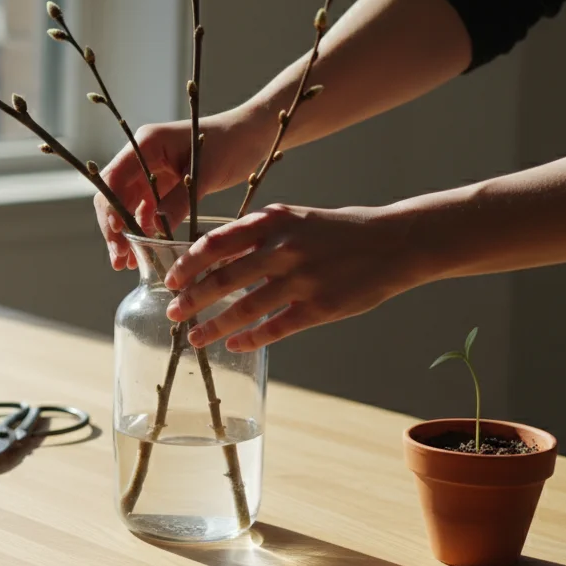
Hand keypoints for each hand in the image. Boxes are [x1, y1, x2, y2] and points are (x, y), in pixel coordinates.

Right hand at [93, 107, 270, 270]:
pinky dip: (144, 230)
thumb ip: (178, 202)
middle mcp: (142, 157)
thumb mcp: (205, 175)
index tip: (117, 236)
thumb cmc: (231, 144)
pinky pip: (146, 210)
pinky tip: (145, 252)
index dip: (110, 209)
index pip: (113, 179)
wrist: (253, 135)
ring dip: (126, 233)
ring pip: (127, 206)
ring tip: (128, 264)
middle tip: (119, 259)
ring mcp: (151, 171)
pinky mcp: (164, 184)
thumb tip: (154, 233)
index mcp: (146, 144)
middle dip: (114, 228)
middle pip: (114, 195)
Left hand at [161, 204, 418, 351]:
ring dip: (214, 326)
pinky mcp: (320, 307)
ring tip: (196, 338)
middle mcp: (283, 249)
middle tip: (173, 313)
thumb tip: (211, 255)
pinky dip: (250, 339)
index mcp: (272, 223)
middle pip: (223, 279)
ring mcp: (302, 280)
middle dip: (192, 300)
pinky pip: (275, 328)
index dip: (188, 265)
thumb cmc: (336, 231)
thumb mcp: (292, 220)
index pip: (215, 244)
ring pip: (245, 309)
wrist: (394, 242)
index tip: (171, 281)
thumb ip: (255, 236)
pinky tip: (234, 345)